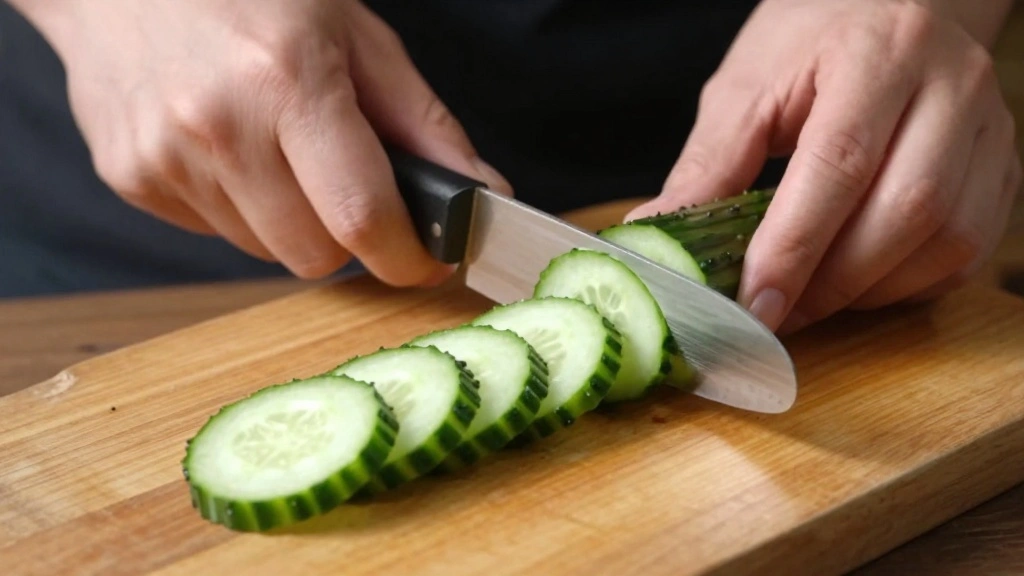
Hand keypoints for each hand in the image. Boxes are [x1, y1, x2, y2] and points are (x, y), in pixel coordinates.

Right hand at [32, 0, 509, 285]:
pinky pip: (216, 232)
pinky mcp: (130, 178)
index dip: (409, 257)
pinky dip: (239, 206)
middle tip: (346, 181)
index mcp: (288, 81)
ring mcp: (164, 158)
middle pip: (316, 256)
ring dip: (290, 220)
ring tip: (276, 146)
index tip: (430, 260)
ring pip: (266, 251)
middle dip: (347, 233)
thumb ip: (422, 123)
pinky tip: (228, 147)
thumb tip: (481, 194)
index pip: (362, 218)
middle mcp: (219, 127)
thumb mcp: (355, 33)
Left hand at [628, 0, 1020, 332]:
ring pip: (946, 238)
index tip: (754, 301)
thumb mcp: (746, 87)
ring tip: (809, 298)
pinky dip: (905, 284)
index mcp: (879, 52)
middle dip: (832, 281)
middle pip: (907, 208)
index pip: (840, 163)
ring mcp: (989, 128)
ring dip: (868, 289)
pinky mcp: (1002, 165)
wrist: (888, 4)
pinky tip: (857, 280)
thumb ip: (709, 164)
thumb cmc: (812, 41)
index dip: (795, 245)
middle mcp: (952, 85)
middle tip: (775, 311)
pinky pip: (966, 250)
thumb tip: (658, 233)